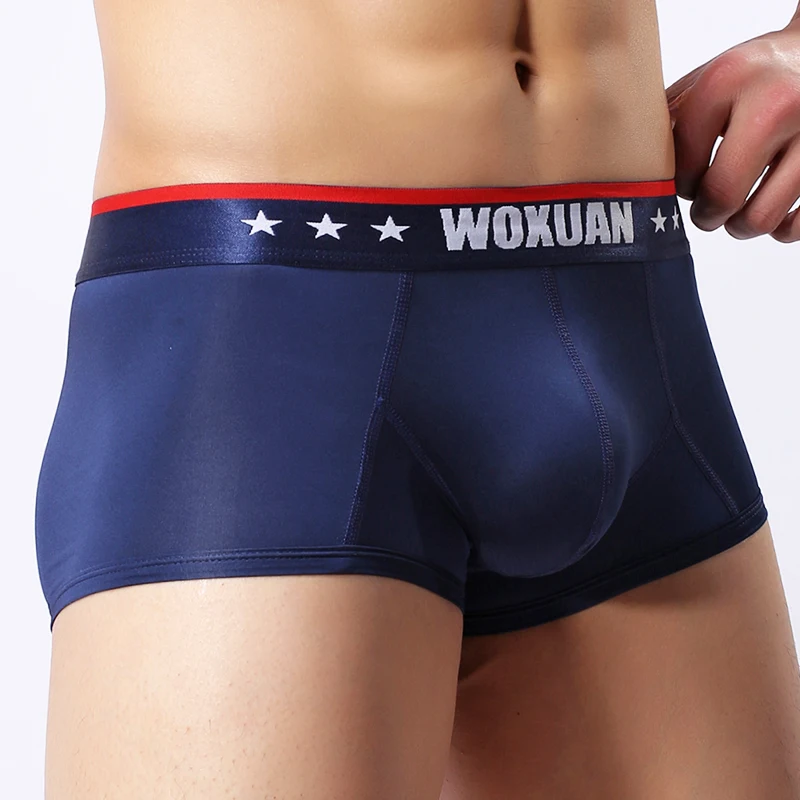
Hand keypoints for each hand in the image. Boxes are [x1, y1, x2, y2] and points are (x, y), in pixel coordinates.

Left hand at [667, 24, 799, 241]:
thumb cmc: (749, 77)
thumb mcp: (703, 84)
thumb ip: (669, 125)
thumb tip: (628, 176)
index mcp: (726, 82)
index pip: (685, 167)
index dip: (680, 187)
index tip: (688, 183)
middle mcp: (775, 103)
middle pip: (724, 196)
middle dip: (707, 216)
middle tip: (707, 212)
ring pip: (762, 219)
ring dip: (741, 227)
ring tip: (736, 213)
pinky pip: (799, 225)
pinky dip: (782, 230)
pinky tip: (773, 212)